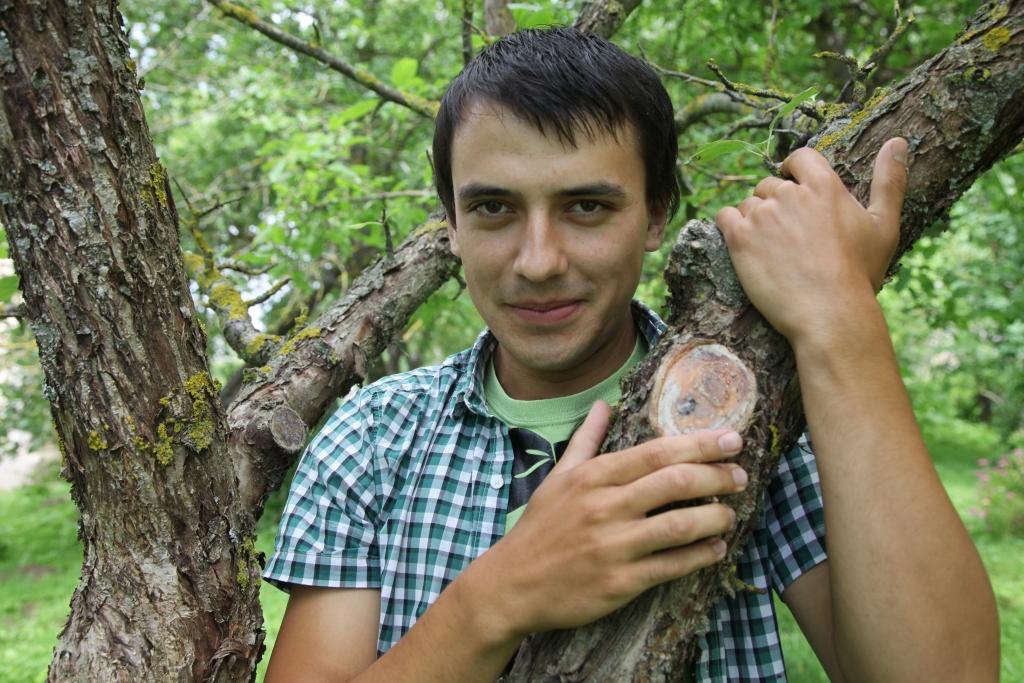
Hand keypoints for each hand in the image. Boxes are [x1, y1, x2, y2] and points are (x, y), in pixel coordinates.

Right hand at [464, 401, 746, 639]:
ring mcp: (613, 546)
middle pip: (675, 483)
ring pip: (680, 525)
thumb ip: (586, 440)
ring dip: (716, 517)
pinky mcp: (620, 582)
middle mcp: (604, 507)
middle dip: (718, 476)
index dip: (700, 444)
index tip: (731, 440)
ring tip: (731, 513)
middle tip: (740, 476)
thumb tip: (603, 404)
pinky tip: (716, 548)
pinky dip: (701, 555)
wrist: (512, 585)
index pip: (657, 452)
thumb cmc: (540, 528)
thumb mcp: (558, 478)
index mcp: (592, 477)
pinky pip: (672, 566)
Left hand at [715, 138, 907, 344]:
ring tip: (771, 248)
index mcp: (823, 185)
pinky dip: (730, 226)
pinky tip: (743, 245)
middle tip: (787, 234)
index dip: (793, 169)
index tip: (793, 185)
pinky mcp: (739, 238)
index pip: (799, 157)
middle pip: (770, 185)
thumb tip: (898, 141)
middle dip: (775, 203)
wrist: (828, 312)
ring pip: (748, 203)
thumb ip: (890, 180)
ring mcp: (761, 215)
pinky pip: (724, 217)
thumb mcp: (884, 225)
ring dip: (754, 218)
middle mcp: (788, 194)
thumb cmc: (859, 273)